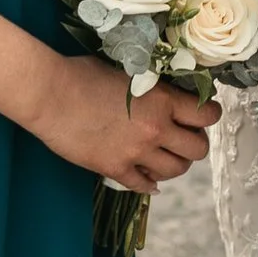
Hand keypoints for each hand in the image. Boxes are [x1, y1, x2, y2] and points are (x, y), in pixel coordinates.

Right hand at [26, 55, 220, 190]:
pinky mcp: (114, 169)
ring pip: (175, 171)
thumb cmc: (83, 73)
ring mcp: (136, 153)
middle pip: (198, 150)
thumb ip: (154, 87)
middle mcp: (156, 129)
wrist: (49, 94)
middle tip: (182, 136)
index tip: (200, 115)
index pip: (208, 115)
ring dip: (174, 163)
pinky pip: (144, 185)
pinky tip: (146, 176)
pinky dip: (148, 182)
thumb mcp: (129, 71)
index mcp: (162, 100)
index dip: (208, 116)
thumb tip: (170, 94)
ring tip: (163, 155)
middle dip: (194, 143)